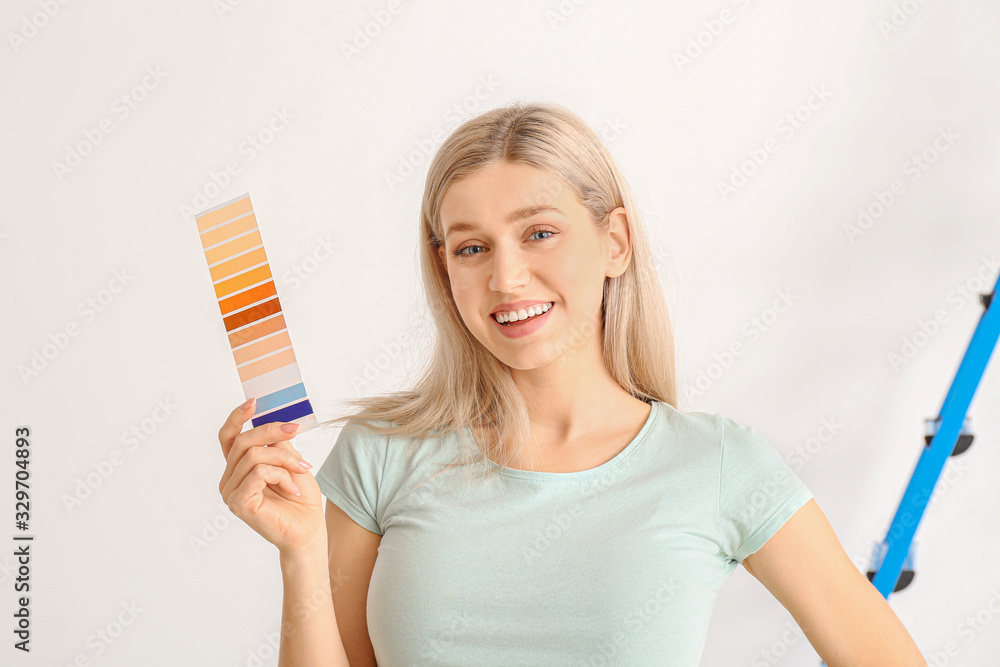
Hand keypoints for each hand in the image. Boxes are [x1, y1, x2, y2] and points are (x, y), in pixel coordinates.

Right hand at [218, 399, 324, 555]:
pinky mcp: (238, 502)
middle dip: (273, 432)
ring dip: (284, 459)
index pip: (229, 437)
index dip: (237, 417)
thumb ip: (278, 443)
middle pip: (244, 441)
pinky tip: (292, 489)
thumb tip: (275, 421)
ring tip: (301, 471)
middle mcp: (229, 478)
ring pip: (254, 455)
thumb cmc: (300, 499)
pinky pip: (258, 473)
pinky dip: (281, 476)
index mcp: (238, 467)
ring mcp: (231, 492)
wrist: (308, 531)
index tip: (254, 401)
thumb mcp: (291, 462)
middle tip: (296, 431)